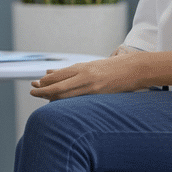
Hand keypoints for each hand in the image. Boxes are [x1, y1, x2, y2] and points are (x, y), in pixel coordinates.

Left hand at [28, 49, 171, 99]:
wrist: (139, 67)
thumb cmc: (119, 68)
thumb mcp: (97, 67)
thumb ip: (82, 71)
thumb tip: (69, 73)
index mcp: (86, 66)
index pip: (61, 74)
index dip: (47, 80)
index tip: (37, 83)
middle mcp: (85, 73)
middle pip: (59, 82)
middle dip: (43, 88)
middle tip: (32, 90)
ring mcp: (92, 83)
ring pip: (65, 91)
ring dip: (50, 95)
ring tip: (38, 96)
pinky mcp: (100, 92)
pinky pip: (78, 99)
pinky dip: (66, 101)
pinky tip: (58, 104)